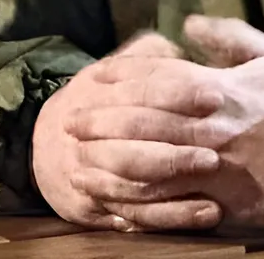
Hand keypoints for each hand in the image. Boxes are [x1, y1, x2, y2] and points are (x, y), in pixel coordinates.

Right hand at [30, 31, 225, 231]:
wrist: (47, 142)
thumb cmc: (99, 98)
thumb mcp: (117, 65)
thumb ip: (149, 54)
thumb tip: (179, 46)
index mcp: (97, 90)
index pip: (141, 92)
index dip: (179, 94)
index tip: (216, 97)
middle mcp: (90, 134)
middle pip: (134, 146)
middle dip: (176, 151)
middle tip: (216, 151)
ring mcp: (92, 174)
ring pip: (135, 185)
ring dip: (176, 187)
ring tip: (214, 183)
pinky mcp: (99, 208)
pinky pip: (138, 216)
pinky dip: (173, 217)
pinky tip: (207, 212)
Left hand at [81, 16, 263, 230]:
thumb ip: (228, 37)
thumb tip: (187, 23)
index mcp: (219, 88)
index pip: (157, 78)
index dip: (121, 77)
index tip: (95, 78)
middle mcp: (207, 127)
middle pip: (141, 120)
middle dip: (102, 119)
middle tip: (72, 120)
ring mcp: (210, 167)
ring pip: (146, 162)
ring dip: (107, 158)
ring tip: (79, 155)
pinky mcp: (217, 202)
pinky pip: (167, 202)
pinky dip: (134, 198)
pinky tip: (111, 195)